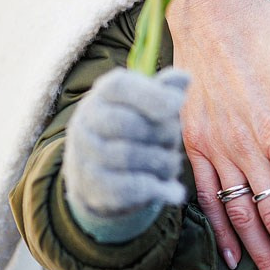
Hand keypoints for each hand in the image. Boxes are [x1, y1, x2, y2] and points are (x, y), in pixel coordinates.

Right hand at [63, 66, 188, 217]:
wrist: (97, 173)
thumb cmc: (133, 129)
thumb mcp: (147, 106)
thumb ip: (165, 91)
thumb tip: (185, 78)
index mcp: (103, 93)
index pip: (121, 87)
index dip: (153, 95)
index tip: (179, 103)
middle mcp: (87, 120)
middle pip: (128, 123)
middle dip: (162, 134)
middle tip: (174, 142)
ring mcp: (84, 153)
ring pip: (127, 156)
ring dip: (161, 163)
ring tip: (173, 165)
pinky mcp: (90, 185)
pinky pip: (125, 187)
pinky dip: (155, 189)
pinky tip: (175, 191)